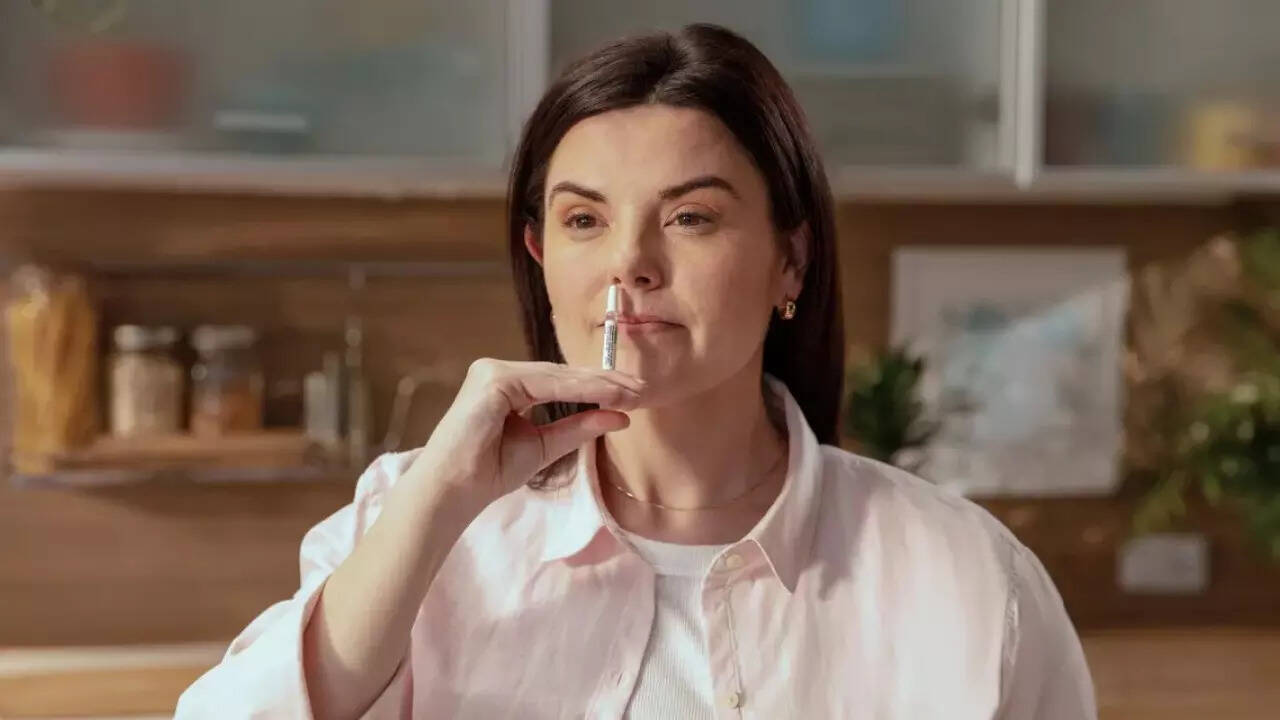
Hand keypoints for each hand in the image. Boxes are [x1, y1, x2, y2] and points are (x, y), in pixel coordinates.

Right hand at [405, 359, 643, 509]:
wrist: (454, 492)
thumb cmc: (489, 473)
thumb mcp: (544, 447)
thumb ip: (578, 427)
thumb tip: (621, 416)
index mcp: (507, 384)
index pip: (561, 381)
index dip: (599, 386)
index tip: (635, 395)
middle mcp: (498, 371)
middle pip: (562, 373)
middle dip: (605, 381)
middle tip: (643, 389)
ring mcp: (492, 371)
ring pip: (557, 375)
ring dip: (598, 383)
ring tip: (632, 392)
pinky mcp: (492, 379)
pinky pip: (544, 382)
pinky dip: (578, 388)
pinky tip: (606, 394)